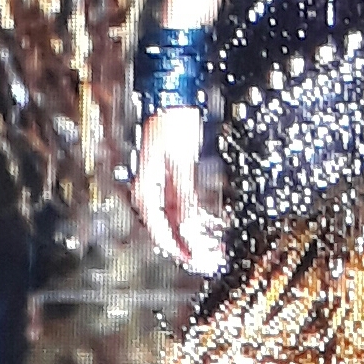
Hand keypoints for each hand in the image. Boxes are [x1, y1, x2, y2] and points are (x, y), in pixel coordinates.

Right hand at [133, 107, 225, 274]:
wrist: (172, 100)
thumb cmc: (173, 126)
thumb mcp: (181, 164)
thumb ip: (185, 198)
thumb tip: (189, 229)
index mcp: (147, 190)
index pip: (161, 232)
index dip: (179, 250)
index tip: (196, 263)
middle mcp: (151, 192)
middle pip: (169, 229)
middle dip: (190, 247)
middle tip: (211, 261)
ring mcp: (161, 187)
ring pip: (178, 220)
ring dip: (196, 235)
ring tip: (215, 247)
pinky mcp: (173, 179)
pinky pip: (184, 206)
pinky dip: (197, 218)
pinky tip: (212, 226)